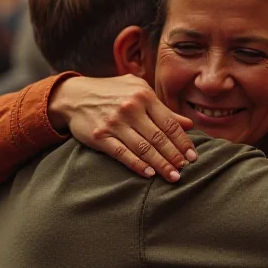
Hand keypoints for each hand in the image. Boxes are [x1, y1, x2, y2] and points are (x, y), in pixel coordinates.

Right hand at [48, 75, 195, 181]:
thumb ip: (163, 108)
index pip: (170, 123)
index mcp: (144, 96)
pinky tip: (149, 174)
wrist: (74, 96)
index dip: (183, 142)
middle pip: (159, 138)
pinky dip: (137, 165)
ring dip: (161, 164)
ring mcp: (114, 123)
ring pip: (143, 148)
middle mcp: (130, 108)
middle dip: (175, 156)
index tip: (193, 156)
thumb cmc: (112, 93)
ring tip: (173, 176)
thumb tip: (188, 124)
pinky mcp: (100, 136)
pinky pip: (123, 154)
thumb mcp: (138, 91)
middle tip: (185, 169)